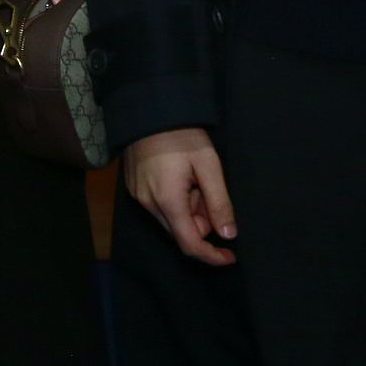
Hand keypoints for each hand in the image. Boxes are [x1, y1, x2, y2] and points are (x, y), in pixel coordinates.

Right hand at [124, 128, 237, 265]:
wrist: (149, 108)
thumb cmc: (183, 135)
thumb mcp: (209, 165)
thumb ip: (219, 203)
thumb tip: (229, 235)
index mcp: (168, 201)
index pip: (190, 244)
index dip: (211, 255)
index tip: (230, 256)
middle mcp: (149, 204)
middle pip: (181, 232)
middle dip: (202, 221)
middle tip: (209, 191)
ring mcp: (138, 196)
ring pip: (171, 219)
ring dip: (189, 209)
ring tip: (194, 179)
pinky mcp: (134, 187)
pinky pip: (159, 207)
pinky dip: (175, 201)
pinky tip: (180, 177)